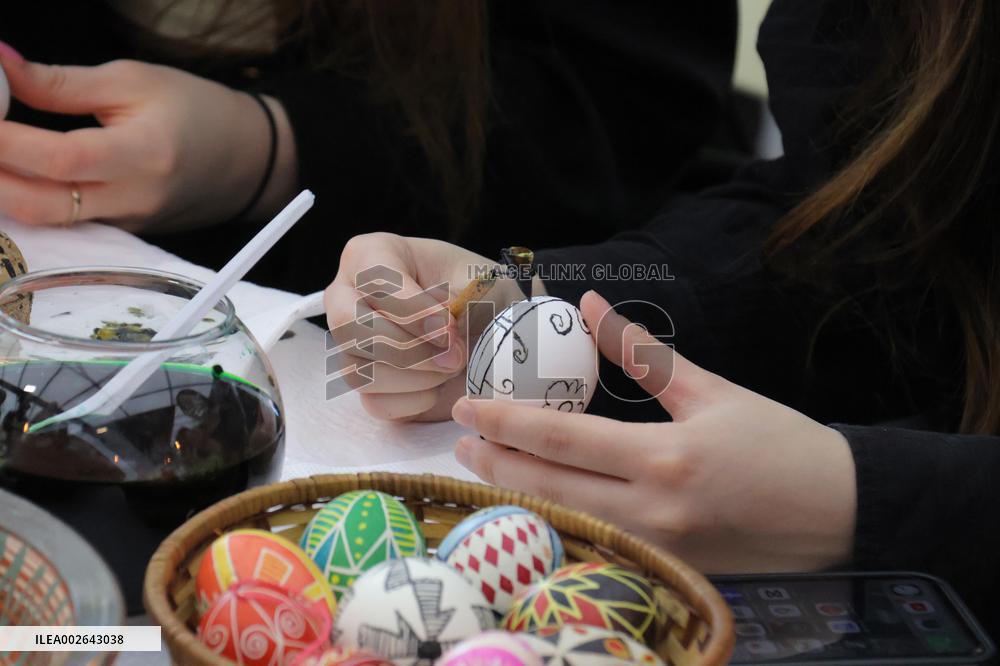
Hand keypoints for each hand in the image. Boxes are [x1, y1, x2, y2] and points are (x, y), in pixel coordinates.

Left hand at [0, 45, 296, 230]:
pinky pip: (65, 223)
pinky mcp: (123, 232)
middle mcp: (135, 199)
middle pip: (42, 204)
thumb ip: (63, 82)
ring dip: (3, 192)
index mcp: (144, 154)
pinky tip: (12, 176)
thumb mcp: (134, 81)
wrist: (245, 159)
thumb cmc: (196, 111)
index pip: (61, 158)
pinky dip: (30, 199)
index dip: (7, 141)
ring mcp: (128, 223)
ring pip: (48, 220)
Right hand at [325, 233, 522, 421]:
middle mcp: (347, 297)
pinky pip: (374, 402)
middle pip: (350, 327)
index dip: (412, 311)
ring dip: (416, 377)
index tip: (450, 331)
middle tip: (456, 356)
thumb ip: (456, 300)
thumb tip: (436, 334)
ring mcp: (349, 342)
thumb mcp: (476, 282)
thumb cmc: (478, 292)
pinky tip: (438, 384)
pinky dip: (414, 400)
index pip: (373, 281)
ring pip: (358, 371)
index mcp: (370, 255)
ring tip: (452, 366)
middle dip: (410, 350)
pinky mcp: (366, 381)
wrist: (490, 325)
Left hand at [451, 290, 856, 571]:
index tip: (466, 404)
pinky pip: (593, 541)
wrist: (839, 512)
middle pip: (548, 487)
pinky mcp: (664, 566)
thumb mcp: (712, 391)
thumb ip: (644, 353)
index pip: (561, 440)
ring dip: (516, 492)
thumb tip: (590, 306)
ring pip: (562, 520)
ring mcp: (655, 547)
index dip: (505, 421)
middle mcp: (651, 510)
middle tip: (459, 437)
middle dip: (495, 460)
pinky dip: (555, 517)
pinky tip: (533, 498)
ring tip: (484, 463)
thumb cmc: (779, 444)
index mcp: (663, 458)